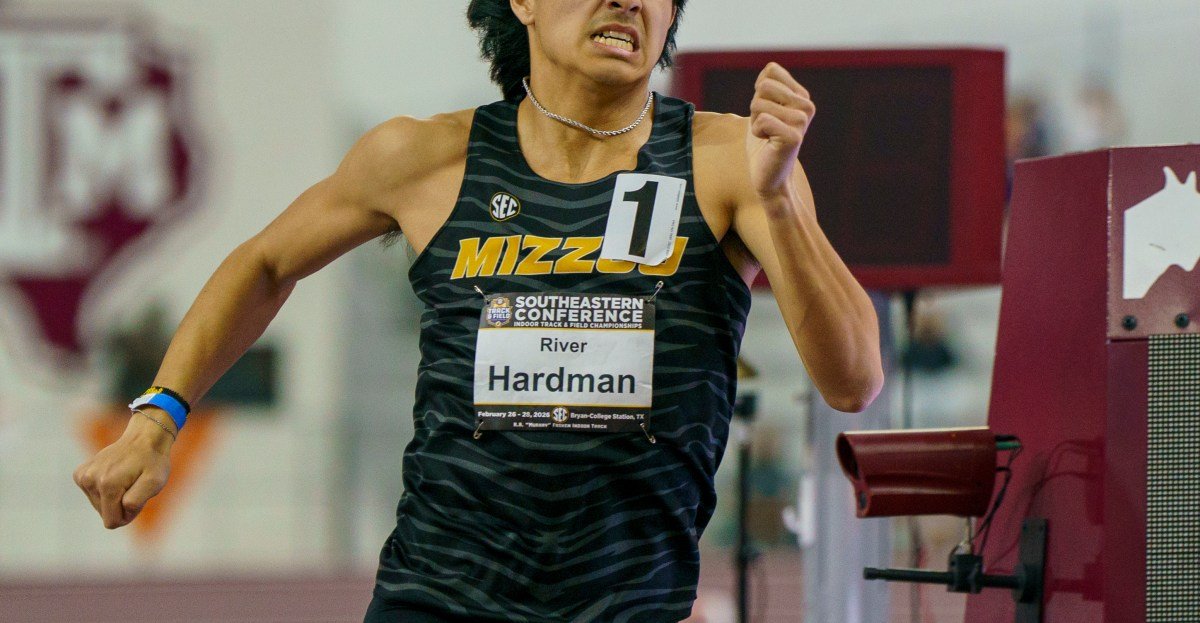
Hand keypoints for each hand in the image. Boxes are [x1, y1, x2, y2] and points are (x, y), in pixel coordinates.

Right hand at [73, 410, 172, 528]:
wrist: (144, 437)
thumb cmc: (152, 462)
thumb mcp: (154, 483)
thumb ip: (136, 502)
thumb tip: (121, 512)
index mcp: (108, 485)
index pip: (112, 521)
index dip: (128, 515)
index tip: (138, 497)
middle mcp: (90, 480)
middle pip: (104, 514)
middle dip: (121, 505)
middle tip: (134, 485)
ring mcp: (83, 476)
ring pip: (99, 505)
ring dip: (115, 497)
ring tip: (126, 478)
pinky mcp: (80, 473)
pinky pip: (92, 495)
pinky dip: (105, 489)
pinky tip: (115, 475)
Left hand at [746, 62, 814, 199]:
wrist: (770, 178)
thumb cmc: (763, 143)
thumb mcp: (764, 108)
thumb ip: (767, 86)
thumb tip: (770, 67)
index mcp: (802, 96)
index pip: (770, 72)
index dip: (759, 93)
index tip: (768, 114)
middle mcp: (806, 106)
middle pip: (763, 87)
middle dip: (755, 108)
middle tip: (766, 128)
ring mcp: (802, 121)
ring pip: (759, 103)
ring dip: (755, 122)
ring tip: (767, 136)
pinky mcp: (794, 137)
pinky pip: (762, 121)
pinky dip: (756, 133)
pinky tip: (768, 144)